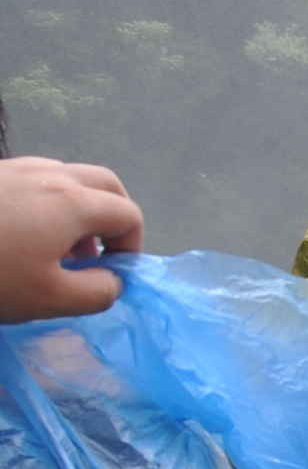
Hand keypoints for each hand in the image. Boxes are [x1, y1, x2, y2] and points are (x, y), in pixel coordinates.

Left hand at [0, 158, 143, 321]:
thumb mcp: (49, 300)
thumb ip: (97, 293)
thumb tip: (114, 280)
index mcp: (73, 202)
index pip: (128, 215)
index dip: (132, 247)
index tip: (112, 276)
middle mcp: (50, 175)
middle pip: (105, 184)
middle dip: (114, 217)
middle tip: (100, 253)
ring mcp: (15, 169)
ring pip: (68, 176)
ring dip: (81, 208)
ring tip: (58, 247)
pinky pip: (34, 179)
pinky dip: (48, 202)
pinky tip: (23, 234)